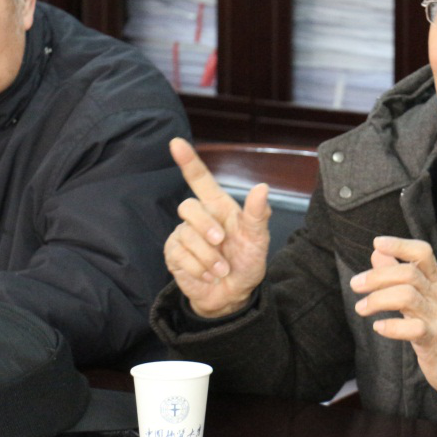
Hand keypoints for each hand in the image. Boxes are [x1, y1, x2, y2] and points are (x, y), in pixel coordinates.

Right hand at [164, 137, 271, 316]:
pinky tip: (209, 275)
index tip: (176, 142)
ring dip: (207, 257)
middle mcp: (199, 217)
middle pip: (188, 206)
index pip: (200, 179)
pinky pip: (179, 256)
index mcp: (219, 207)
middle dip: (205, 226)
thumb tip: (262, 187)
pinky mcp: (174, 255)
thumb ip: (258, 214)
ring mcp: (183, 235)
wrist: (233, 294)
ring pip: (185, 234)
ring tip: (221, 269)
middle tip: (221, 242)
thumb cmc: (246, 261)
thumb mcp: (258, 239)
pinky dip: (198, 269)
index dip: (188, 161)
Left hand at [350, 236, 436, 397]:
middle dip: (377, 277)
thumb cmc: (436, 323)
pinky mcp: (434, 340)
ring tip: (361, 308)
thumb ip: (399, 272)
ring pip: (408, 297)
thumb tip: (377, 252)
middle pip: (409, 274)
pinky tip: (378, 327)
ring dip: (378, 300)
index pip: (423, 252)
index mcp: (436, 280)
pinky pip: (413, 329)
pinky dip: (392, 326)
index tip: (377, 242)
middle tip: (355, 285)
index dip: (400, 244)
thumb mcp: (422, 294)